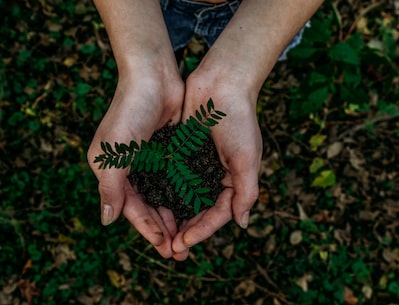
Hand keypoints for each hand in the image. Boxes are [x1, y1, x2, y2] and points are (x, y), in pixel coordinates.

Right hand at [87, 70, 184, 258]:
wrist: (153, 77)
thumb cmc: (130, 112)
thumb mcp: (114, 153)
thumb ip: (110, 188)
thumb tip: (107, 221)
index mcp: (112, 171)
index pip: (131, 208)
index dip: (147, 229)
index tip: (164, 248)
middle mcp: (130, 169)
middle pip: (148, 207)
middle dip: (163, 229)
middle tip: (180, 251)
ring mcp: (151, 160)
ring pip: (164, 197)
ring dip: (175, 217)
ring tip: (189, 237)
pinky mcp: (168, 151)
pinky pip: (176, 180)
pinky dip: (184, 196)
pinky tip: (195, 210)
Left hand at [171, 68, 262, 259]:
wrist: (221, 84)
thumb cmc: (239, 120)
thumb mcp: (247, 158)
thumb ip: (246, 192)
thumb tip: (242, 224)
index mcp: (233, 180)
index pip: (218, 214)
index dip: (202, 230)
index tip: (184, 242)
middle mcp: (214, 176)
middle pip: (199, 211)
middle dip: (186, 230)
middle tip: (169, 249)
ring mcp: (197, 165)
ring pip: (183, 198)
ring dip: (173, 217)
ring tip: (159, 234)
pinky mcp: (181, 152)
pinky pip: (171, 178)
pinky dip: (163, 192)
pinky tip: (151, 205)